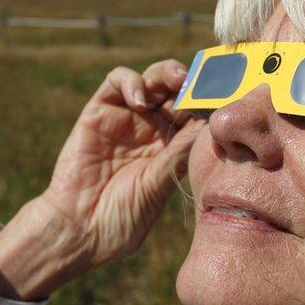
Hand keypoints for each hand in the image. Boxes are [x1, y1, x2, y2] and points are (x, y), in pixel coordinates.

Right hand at [0, 59, 203, 300]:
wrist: (78, 231)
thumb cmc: (121, 219)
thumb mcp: (157, 187)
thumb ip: (177, 155)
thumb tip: (208, 127)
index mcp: (173, 149)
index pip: (197, 115)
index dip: (210, 104)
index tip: (225, 100)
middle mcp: (153, 130)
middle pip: (179, 92)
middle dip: (194, 83)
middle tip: (202, 84)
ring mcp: (127, 119)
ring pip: (153, 80)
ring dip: (167, 72)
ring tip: (177, 81)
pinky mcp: (99, 111)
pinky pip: (117, 81)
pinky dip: (132, 81)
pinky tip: (139, 101)